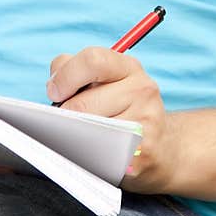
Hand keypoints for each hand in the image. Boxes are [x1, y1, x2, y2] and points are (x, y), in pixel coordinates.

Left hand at [47, 48, 172, 194]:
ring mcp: (147, 121)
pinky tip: (96, 154)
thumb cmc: (118, 110)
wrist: (161, 149)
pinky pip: (102, 155)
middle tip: (64, 124)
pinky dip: (90, 156)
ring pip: (91, 131)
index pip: (93, 60)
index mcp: (128, 67)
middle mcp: (142, 89)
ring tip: (81, 137)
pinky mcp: (144, 154)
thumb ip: (72, 71)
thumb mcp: (102, 81)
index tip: (54, 92)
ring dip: (76, 137)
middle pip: (85, 102)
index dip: (66, 76)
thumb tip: (54, 88)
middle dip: (66, 116)